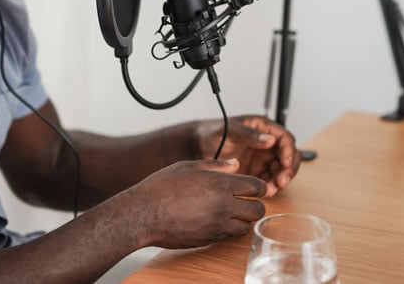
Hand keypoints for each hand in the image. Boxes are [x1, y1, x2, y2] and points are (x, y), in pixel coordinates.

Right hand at [131, 159, 266, 248]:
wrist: (143, 214)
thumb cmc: (161, 187)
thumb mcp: (188, 166)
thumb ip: (216, 165)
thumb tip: (235, 164)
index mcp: (221, 184)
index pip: (257, 187)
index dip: (260, 187)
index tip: (255, 187)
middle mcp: (223, 206)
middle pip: (258, 211)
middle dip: (255, 206)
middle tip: (246, 201)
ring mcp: (217, 226)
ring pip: (245, 227)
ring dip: (243, 220)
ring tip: (231, 212)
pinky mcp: (208, 240)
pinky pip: (227, 237)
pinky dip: (227, 230)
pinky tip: (214, 220)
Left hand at [196, 115, 300, 196]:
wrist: (198, 146)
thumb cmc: (212, 132)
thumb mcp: (229, 130)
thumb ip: (249, 134)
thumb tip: (270, 139)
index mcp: (263, 127)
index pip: (285, 138)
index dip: (288, 150)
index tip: (284, 162)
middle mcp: (267, 143)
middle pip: (289, 156)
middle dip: (288, 169)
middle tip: (281, 181)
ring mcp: (263, 158)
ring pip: (282, 170)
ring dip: (280, 181)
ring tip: (270, 190)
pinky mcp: (257, 171)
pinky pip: (270, 180)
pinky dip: (271, 187)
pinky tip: (265, 193)